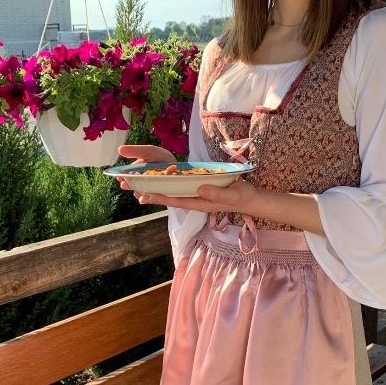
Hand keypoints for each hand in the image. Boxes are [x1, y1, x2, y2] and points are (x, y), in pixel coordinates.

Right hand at [115, 144, 176, 194]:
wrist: (181, 168)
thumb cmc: (163, 159)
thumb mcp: (150, 152)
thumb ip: (136, 151)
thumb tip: (120, 150)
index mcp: (137, 171)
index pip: (126, 175)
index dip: (122, 176)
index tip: (118, 177)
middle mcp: (141, 181)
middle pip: (132, 185)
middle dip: (128, 185)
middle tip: (124, 184)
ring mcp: (149, 190)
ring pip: (140, 193)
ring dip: (137, 193)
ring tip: (136, 191)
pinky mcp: (157, 197)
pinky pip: (150, 200)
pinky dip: (146, 200)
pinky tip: (143, 199)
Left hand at [134, 178, 261, 217]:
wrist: (250, 199)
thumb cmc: (242, 196)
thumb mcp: (233, 194)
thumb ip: (217, 194)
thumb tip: (200, 188)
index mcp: (201, 203)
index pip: (177, 200)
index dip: (161, 198)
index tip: (145, 195)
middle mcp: (196, 201)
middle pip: (171, 198)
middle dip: (154, 195)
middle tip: (135, 191)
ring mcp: (198, 196)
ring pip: (175, 194)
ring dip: (160, 191)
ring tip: (142, 187)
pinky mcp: (201, 191)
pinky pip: (182, 189)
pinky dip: (170, 186)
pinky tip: (162, 182)